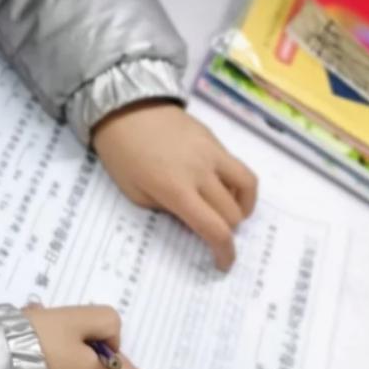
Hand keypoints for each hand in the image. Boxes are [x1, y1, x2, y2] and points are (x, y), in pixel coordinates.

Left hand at [93, 101, 257, 271]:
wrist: (122, 105)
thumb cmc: (120, 153)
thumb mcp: (135, 193)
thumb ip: (167, 211)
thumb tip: (192, 220)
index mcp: (176, 190)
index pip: (215, 229)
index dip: (225, 252)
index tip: (223, 263)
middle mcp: (200, 172)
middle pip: (233, 212)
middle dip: (228, 230)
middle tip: (214, 232)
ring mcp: (211, 151)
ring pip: (248, 185)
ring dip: (243, 205)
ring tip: (229, 210)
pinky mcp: (213, 137)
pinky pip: (235, 165)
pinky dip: (235, 182)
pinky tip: (219, 185)